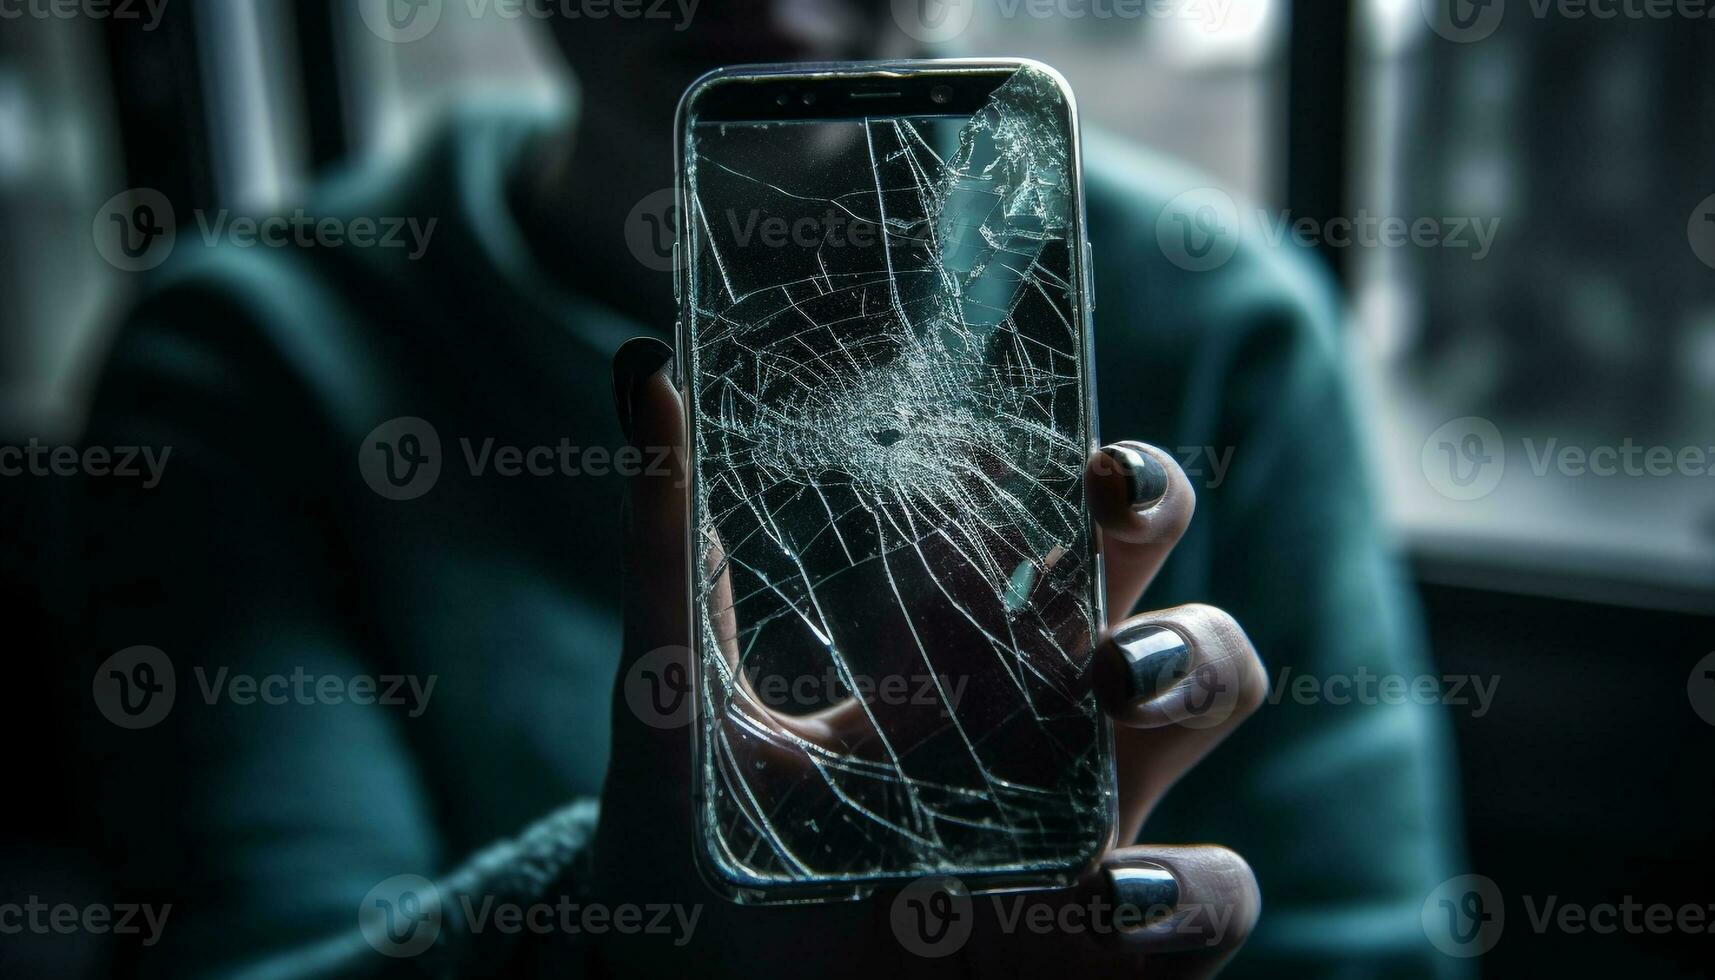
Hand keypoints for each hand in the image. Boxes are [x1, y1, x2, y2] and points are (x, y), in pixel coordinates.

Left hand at [590, 337, 1265, 977]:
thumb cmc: (702, 839)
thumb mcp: (676, 695)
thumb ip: (665, 549)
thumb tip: (640, 373)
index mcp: (959, 656)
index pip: (1059, 531)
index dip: (1086, 470)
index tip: (1050, 441)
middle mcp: (1039, 720)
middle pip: (1155, 569)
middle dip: (1155, 522)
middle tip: (1103, 498)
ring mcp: (1082, 820)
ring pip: (1213, 700)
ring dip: (1195, 667)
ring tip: (1114, 677)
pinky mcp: (1098, 938)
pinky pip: (1206, 900)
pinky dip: (1181, 891)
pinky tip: (1103, 886)